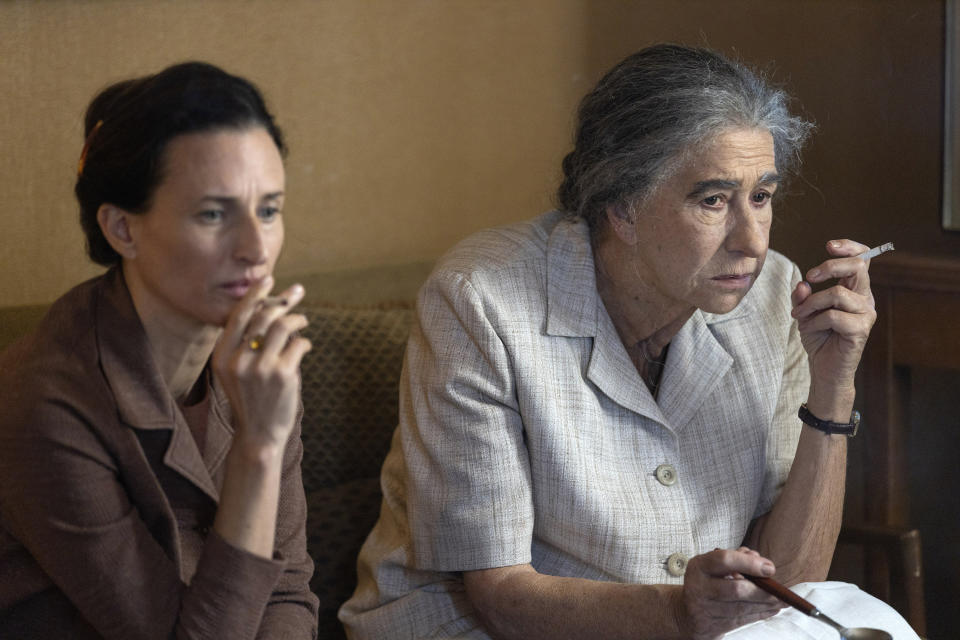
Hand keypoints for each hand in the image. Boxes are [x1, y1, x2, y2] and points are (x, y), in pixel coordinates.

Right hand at [212, 276, 311, 452]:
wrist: (258, 434)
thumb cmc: (251, 398)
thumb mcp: (236, 370)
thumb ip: (245, 343)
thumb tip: (269, 306)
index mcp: (221, 355)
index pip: (239, 315)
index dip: (255, 294)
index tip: (269, 279)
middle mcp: (236, 359)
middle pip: (262, 316)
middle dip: (282, 300)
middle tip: (297, 292)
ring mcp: (259, 367)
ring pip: (282, 326)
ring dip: (297, 319)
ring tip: (303, 321)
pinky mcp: (282, 374)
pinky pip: (298, 344)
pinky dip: (304, 342)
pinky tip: (305, 346)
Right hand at [680, 547, 783, 639]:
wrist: (687, 613)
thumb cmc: (708, 582)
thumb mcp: (714, 565)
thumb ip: (737, 558)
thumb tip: (759, 560)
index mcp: (699, 566)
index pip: (724, 560)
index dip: (749, 564)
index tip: (770, 568)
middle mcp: (699, 587)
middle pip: (736, 589)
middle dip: (762, 591)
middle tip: (780, 592)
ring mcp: (705, 609)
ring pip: (742, 608)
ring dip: (765, 605)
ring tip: (782, 601)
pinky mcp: (713, 626)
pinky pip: (742, 620)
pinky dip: (760, 614)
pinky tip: (773, 609)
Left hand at [791, 239, 876, 397]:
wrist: (824, 368)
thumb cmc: (818, 337)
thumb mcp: (804, 311)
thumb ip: (802, 296)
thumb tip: (803, 284)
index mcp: (854, 290)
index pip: (862, 259)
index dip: (850, 247)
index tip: (829, 245)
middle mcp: (865, 298)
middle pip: (857, 267)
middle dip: (829, 266)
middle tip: (810, 277)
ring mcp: (866, 314)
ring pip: (837, 294)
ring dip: (811, 303)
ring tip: (800, 316)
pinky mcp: (861, 330)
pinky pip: (834, 316)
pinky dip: (814, 321)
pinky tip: (809, 328)